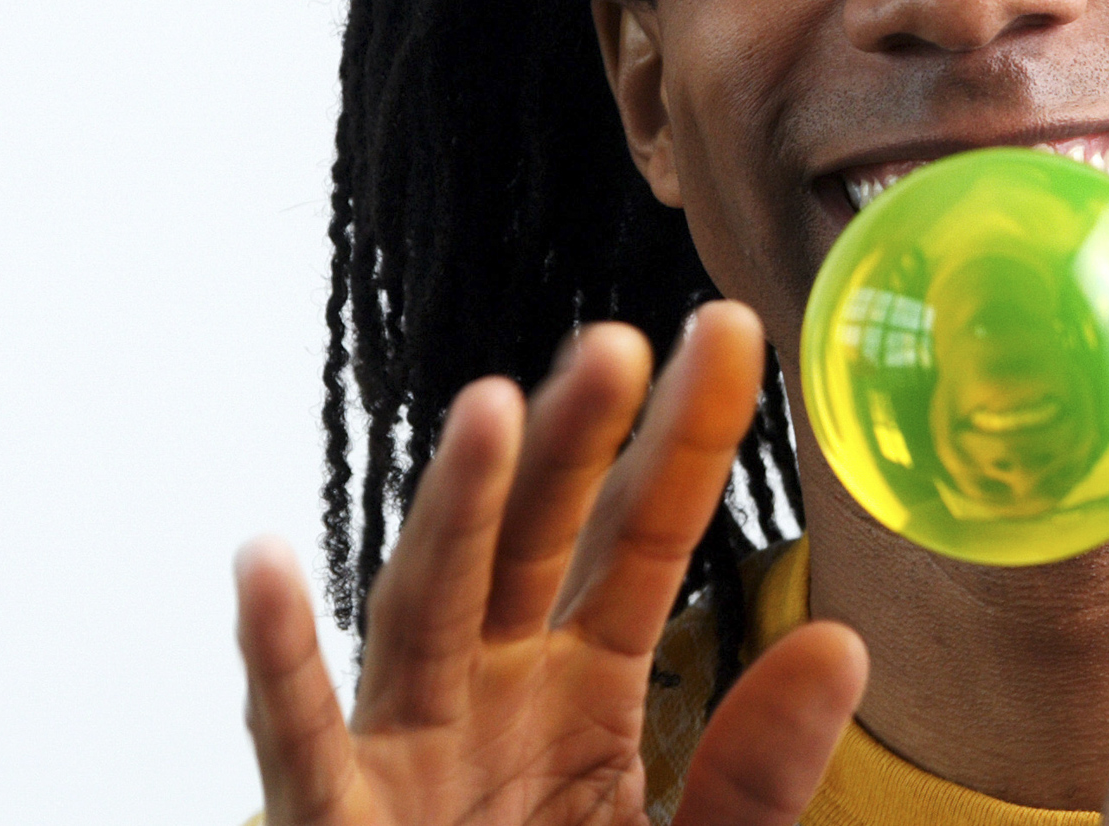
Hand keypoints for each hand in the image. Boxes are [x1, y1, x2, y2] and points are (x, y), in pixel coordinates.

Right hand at [236, 302, 868, 825]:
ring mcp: (409, 749)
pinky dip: (277, 658)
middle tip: (619, 344)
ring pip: (428, 606)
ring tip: (492, 408)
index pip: (643, 538)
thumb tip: (843, 640)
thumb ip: (761, 768)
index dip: (684, 440)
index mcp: (586, 688)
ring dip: (454, 511)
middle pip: (534, 540)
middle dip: (572, 442)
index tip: (730, 332)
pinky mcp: (337, 824)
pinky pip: (299, 740)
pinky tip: (265, 564)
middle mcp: (493, 692)